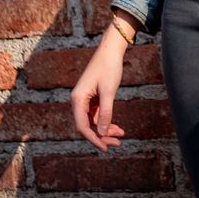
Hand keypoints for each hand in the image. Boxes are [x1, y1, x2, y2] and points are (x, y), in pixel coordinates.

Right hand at [70, 11, 134, 151]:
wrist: (111, 49)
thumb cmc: (109, 67)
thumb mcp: (108, 91)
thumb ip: (106, 112)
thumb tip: (103, 133)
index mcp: (78, 99)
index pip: (82, 126)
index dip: (94, 139)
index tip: (105, 147)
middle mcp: (78, 100)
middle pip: (87, 126)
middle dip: (101, 136)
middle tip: (117, 144)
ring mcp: (85, 99)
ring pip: (93, 121)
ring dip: (105, 129)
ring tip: (120, 135)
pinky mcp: (92, 97)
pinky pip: (96, 114)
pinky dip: (106, 121)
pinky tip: (117, 127)